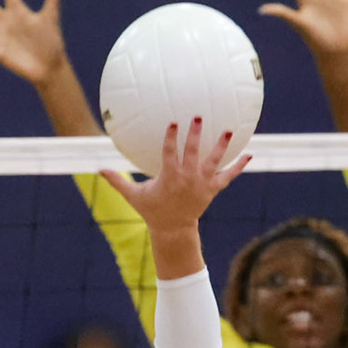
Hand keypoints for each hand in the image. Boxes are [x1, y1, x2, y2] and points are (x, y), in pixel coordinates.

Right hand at [99, 118, 248, 236]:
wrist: (174, 230)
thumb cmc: (152, 210)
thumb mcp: (134, 196)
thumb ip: (117, 181)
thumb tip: (97, 169)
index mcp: (170, 177)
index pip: (170, 153)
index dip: (171, 137)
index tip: (174, 121)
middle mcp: (188, 179)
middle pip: (193, 153)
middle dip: (196, 135)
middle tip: (199, 117)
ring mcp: (202, 184)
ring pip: (214, 162)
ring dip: (222, 146)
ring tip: (229, 130)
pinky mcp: (213, 189)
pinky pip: (228, 176)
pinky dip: (239, 166)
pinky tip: (250, 154)